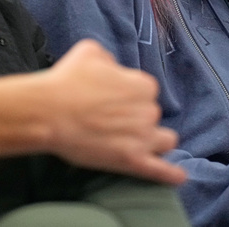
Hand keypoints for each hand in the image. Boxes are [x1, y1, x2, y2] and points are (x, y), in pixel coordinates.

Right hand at [40, 40, 186, 184]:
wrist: (49, 112)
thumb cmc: (67, 80)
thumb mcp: (91, 52)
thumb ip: (110, 60)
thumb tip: (112, 68)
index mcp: (143, 84)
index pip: (145, 90)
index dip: (127, 95)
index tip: (110, 99)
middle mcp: (149, 109)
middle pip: (151, 115)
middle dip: (136, 117)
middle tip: (110, 120)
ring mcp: (143, 137)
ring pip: (164, 140)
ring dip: (155, 141)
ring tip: (138, 143)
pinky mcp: (132, 160)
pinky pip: (160, 170)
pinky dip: (171, 174)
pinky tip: (179, 176)